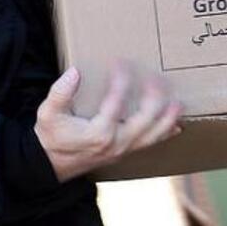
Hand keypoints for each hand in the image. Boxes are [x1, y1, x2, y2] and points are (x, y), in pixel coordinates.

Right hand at [34, 63, 182, 182]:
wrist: (50, 164)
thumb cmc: (51, 136)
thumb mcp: (47, 113)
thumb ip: (60, 93)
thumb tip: (75, 72)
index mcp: (98, 132)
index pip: (116, 101)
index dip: (121, 78)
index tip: (120, 61)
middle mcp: (116, 142)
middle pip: (146, 119)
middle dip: (154, 96)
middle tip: (157, 76)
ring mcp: (124, 149)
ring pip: (154, 133)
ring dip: (168, 116)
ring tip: (179, 101)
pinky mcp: (126, 151)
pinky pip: (151, 143)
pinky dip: (166, 133)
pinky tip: (177, 124)